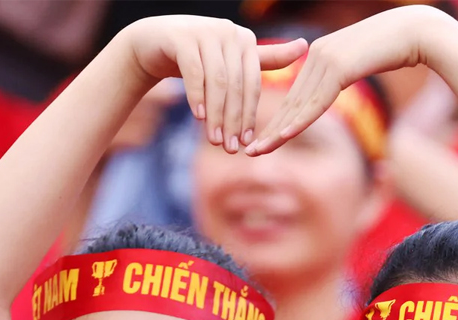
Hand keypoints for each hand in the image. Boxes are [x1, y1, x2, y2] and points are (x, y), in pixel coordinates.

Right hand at [121, 16, 305, 152]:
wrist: (153, 42)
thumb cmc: (197, 55)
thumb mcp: (231, 59)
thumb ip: (265, 58)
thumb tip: (304, 46)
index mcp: (245, 40)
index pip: (252, 84)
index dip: (250, 115)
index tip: (248, 143)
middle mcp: (228, 32)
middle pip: (236, 86)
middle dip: (233, 120)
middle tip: (230, 148)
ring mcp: (205, 33)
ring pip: (217, 82)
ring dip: (216, 115)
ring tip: (214, 140)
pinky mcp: (182, 39)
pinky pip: (194, 73)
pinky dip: (197, 97)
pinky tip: (198, 118)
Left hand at [246, 5, 457, 154]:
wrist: (418, 31)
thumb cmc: (399, 47)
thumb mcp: (366, 62)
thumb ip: (348, 72)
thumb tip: (342, 82)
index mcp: (322, 54)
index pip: (297, 95)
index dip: (280, 120)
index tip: (265, 140)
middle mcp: (318, 54)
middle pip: (291, 101)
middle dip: (271, 129)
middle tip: (250, 152)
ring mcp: (326, 58)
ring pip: (299, 104)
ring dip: (277, 131)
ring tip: (258, 151)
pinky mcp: (338, 65)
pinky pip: (316, 101)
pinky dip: (299, 121)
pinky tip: (282, 137)